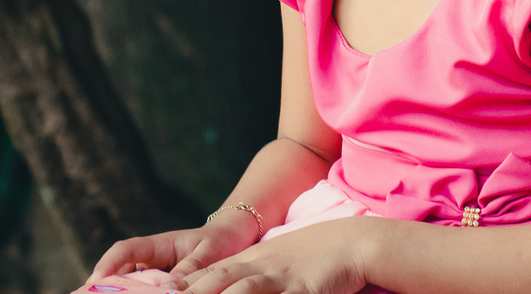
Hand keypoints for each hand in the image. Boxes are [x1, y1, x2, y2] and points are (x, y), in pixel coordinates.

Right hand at [88, 210, 260, 282]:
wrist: (232, 237)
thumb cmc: (221, 240)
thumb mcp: (211, 251)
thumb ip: (192, 266)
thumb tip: (172, 286)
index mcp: (159, 244)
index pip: (125, 249)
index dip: (108, 264)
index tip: (96, 281)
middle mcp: (150, 257)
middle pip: (117, 270)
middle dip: (102, 286)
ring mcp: (153, 271)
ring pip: (126, 283)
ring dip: (116, 293)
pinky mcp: (160, 283)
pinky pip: (142, 291)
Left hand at [165, 216, 370, 293]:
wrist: (354, 242)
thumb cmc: (313, 257)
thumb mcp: (273, 262)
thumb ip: (244, 277)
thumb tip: (215, 287)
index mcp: (249, 261)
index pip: (204, 276)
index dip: (176, 288)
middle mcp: (259, 267)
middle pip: (214, 282)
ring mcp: (280, 277)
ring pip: (240, 291)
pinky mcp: (303, 289)